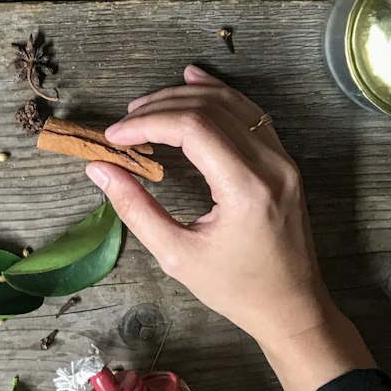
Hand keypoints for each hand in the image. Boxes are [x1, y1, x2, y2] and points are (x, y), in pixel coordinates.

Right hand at [86, 64, 373, 390]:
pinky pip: (250, 113)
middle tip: (125, 122)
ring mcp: (282, 159)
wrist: (292, 307)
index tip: (115, 136)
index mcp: (246, 189)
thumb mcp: (177, 256)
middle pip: (210, 108)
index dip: (148, 122)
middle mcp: (271, 164)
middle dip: (161, 107)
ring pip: (232, 102)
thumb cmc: (235, 289)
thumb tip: (99, 168)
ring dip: (186, 96)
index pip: (193, 127)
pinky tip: (194, 83)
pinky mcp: (283, 161)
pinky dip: (218, 95)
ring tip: (146, 105)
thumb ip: (134, 208)